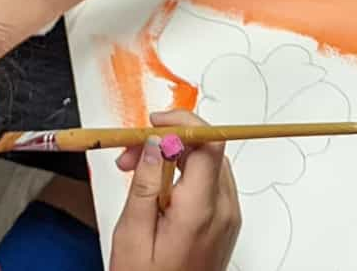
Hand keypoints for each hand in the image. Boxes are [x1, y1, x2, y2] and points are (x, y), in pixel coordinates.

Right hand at [111, 111, 239, 270]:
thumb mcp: (133, 235)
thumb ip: (145, 184)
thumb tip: (155, 143)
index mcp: (201, 211)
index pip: (209, 143)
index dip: (183, 122)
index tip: (153, 122)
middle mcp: (223, 211)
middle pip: (207, 150)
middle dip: (168, 141)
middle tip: (129, 155)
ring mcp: (228, 218)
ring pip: (208, 165)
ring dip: (174, 158)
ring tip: (136, 173)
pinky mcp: (224, 224)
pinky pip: (209, 184)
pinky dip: (184, 175)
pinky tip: (156, 189)